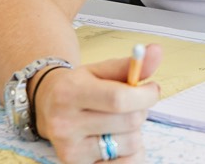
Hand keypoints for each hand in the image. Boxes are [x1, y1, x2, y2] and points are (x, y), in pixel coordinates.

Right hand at [34, 45, 163, 162]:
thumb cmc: (80, 87)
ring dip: (134, 132)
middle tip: (131, 106)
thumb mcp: (99, 71)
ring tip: (118, 123)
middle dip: (140, 111)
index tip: (152, 90)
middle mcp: (64, 124)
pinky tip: (117, 140)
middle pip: (129, 122)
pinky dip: (131, 152)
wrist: (47, 108)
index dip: (145, 95)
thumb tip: (156, 51)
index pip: (118, 99)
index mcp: (68, 93)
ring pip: (131, 143)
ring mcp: (71, 150)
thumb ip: (130, 64)